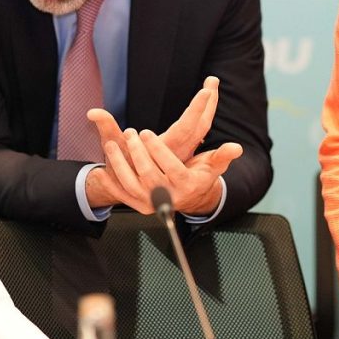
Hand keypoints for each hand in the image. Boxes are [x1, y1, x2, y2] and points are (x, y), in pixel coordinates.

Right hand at [87, 76, 218, 164]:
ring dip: (207, 107)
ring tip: (211, 85)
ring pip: (202, 127)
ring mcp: (184, 151)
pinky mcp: (184, 149)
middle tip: (212, 81)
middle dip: (207, 103)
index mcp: (166, 149)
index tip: (206, 92)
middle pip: (201, 125)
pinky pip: (198, 130)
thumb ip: (106, 127)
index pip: (186, 127)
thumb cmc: (124, 169)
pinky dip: (202, 115)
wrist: (133, 192)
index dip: (196, 109)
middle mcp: (179, 151)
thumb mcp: (115, 147)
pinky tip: (207, 103)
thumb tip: (93, 112)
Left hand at [92, 127, 238, 214]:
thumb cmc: (198, 177)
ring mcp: (152, 202)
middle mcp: (169, 196)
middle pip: (150, 175)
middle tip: (131, 133)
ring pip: (133, 184)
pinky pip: (122, 195)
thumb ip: (222, 156)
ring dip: (120, 164)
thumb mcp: (212, 167)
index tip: (147, 133)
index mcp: (186, 184)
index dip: (159, 152)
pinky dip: (110, 184)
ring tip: (113, 145)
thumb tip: (237, 148)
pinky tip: (101, 171)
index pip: (172, 168)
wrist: (187, 199)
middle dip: (138, 153)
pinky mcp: (139, 205)